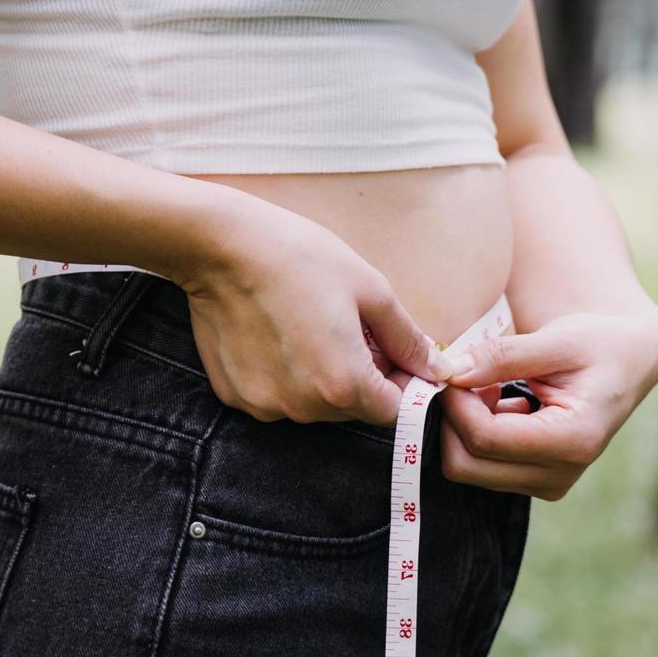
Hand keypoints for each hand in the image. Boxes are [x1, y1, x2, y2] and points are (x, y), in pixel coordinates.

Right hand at [166, 201, 436, 424]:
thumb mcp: (372, 292)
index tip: (393, 352)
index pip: (391, 411)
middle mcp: (301, 407)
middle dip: (363, 378)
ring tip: (314, 329)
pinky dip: (287, 376)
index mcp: (342, 385)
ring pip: (314, 405)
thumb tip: (436, 369)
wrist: (221, 245)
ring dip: (325, 379)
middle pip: (352, 410)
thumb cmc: (300, 259)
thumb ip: (407, 339)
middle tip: (352, 330)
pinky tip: (280, 335)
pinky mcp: (235, 395)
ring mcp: (263, 405)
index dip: (399, 382)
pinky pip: (277, 396)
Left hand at [432, 308, 657, 500]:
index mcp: (574, 440)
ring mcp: (548, 484)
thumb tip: (451, 372)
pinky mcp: (536, 483)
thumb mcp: (557, 339)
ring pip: (467, 467)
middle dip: (453, 418)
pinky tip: (503, 404)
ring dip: (464, 425)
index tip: (451, 368)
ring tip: (492, 386)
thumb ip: (503, 356)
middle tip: (467, 376)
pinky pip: (480, 467)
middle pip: (467, 464)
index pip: (486, 437)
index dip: (456, 403)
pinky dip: (476, 434)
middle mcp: (560, 474)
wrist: (627, 365)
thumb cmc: (599, 345)